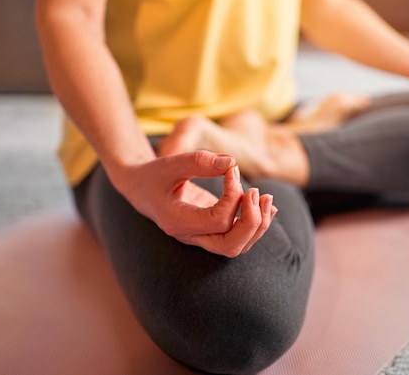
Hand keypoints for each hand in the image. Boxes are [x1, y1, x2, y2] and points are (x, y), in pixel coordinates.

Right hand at [109, 150, 275, 256]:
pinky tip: (267, 206)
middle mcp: (190, 235)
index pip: (218, 221)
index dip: (233, 197)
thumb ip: (199, 161)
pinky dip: (256, 225)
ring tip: (267, 198)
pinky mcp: (210, 231)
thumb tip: (232, 162)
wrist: (141, 187)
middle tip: (257, 193)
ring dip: (258, 225)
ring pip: (237, 246)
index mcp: (177, 221)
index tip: (231, 171)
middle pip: (230, 246)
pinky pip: (237, 237)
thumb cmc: (155, 173)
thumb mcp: (172, 163)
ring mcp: (201, 237)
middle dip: (251, 222)